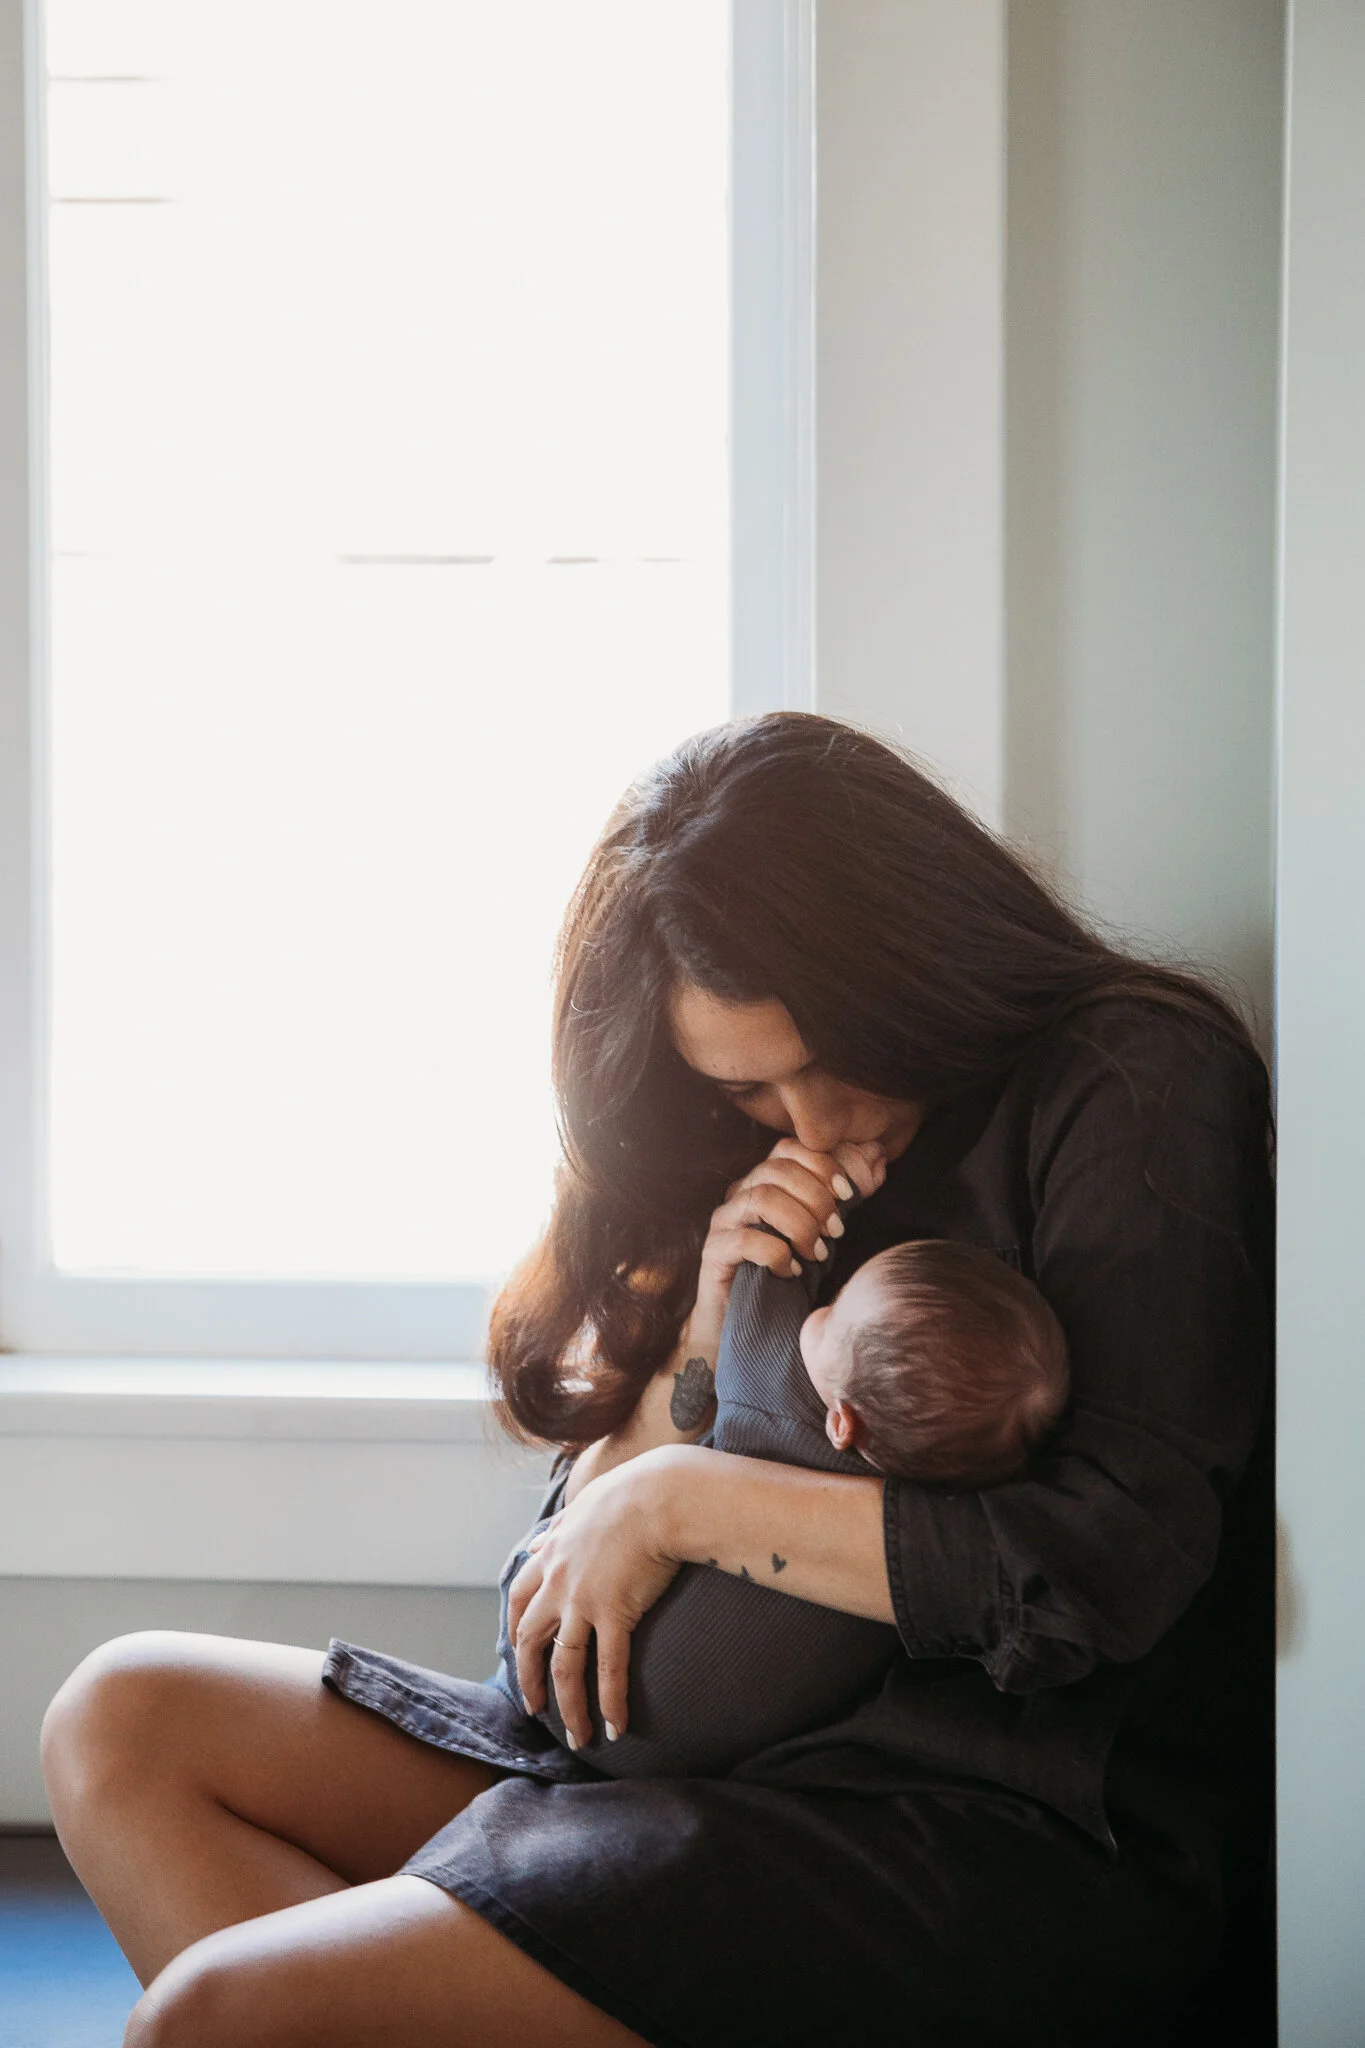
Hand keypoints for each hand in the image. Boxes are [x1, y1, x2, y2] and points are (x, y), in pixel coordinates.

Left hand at [507, 1444, 689, 1747]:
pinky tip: (617, 1727)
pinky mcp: (615, 1614)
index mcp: (550, 1556)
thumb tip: (538, 1542)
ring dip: (569, 1706)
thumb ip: (558, 1530)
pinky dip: (610, 1701)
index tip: (521, 1652)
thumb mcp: (582, 1506)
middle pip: (532, 1641)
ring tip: (579, 1736)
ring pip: (565, 1666)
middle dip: (530, 1679)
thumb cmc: (630, 1493)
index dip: (517, 1631)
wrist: (658, 1495)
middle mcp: (558, 1583)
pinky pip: (609, 1669)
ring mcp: (583, 1602)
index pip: (519, 1601)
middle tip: (536, 1709)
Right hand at [691, 1136, 887, 1340]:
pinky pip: (745, 1239)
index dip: (821, 1165)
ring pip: (762, 1198)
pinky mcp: (713, 1251)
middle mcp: (740, 1193)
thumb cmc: (789, 1270)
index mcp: (765, 1181)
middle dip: (816, 1199)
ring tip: (816, 1253)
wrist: (747, 1321)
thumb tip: (878, 1154)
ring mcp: (724, 1221)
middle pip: (776, 1170)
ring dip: (799, 1225)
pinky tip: (790, 1271)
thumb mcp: (824, 1227)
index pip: (788, 1148)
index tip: (847, 1194)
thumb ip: (848, 1192)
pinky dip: (776, 1254)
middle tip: (836, 1231)